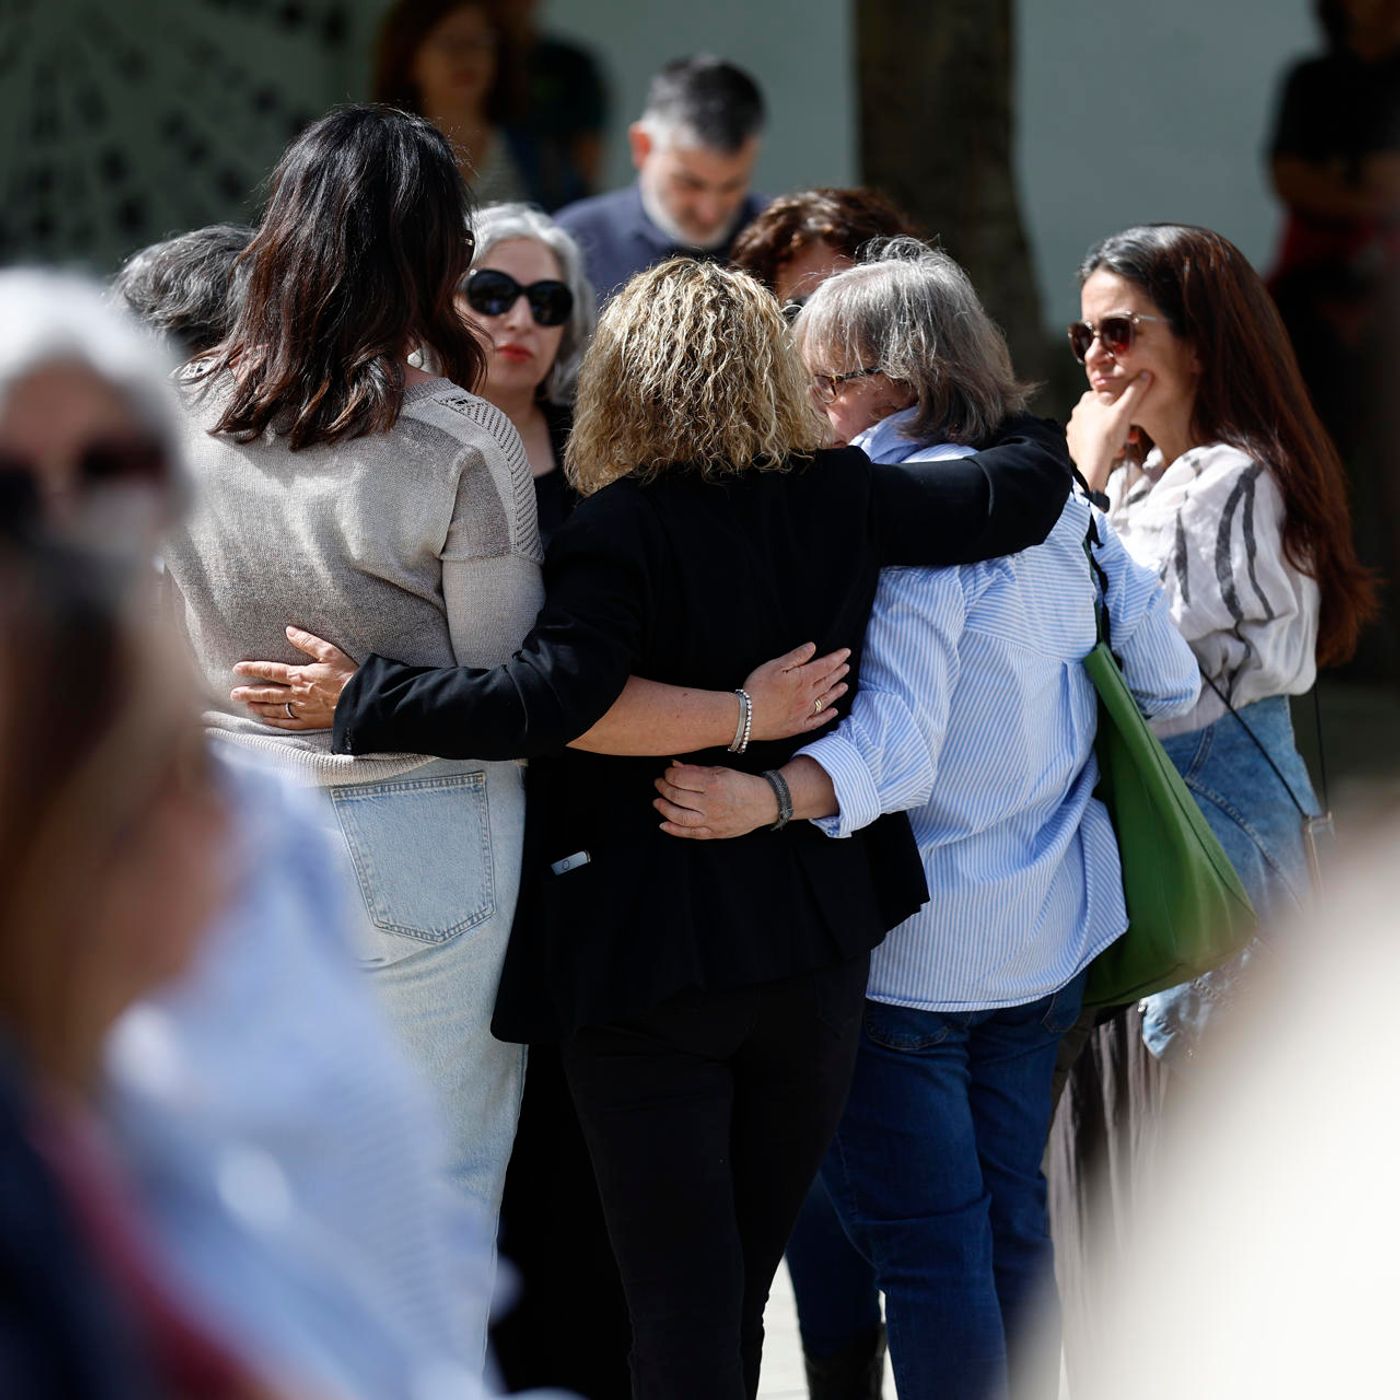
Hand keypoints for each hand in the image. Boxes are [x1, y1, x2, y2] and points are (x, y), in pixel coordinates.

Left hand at [230, 626, 356, 730]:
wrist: (360, 700)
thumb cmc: (347, 675)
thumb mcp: (329, 652)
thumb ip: (308, 641)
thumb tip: (289, 630)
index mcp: (300, 675)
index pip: (270, 671)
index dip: (252, 669)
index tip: (237, 668)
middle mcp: (297, 694)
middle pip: (268, 693)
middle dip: (249, 693)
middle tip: (234, 694)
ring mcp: (302, 709)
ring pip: (275, 709)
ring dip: (259, 707)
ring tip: (247, 706)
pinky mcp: (310, 721)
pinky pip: (288, 723)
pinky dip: (275, 722)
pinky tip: (267, 721)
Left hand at [653, 762, 777, 839]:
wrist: (765, 803)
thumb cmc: (742, 784)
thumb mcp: (721, 771)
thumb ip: (696, 769)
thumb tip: (673, 765)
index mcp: (713, 783)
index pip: (680, 778)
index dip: (669, 775)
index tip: (667, 773)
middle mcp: (711, 802)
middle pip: (677, 795)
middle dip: (663, 788)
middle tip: (659, 783)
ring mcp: (712, 819)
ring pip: (679, 816)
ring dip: (664, 808)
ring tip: (657, 801)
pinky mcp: (714, 832)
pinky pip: (690, 833)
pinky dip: (674, 830)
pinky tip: (663, 823)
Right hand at [744, 642, 848, 740]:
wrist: (747, 716)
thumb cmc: (758, 688)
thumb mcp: (775, 666)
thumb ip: (796, 657)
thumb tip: (812, 647)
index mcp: (803, 679)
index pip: (826, 666)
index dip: (837, 658)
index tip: (846, 652)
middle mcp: (808, 696)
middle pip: (828, 682)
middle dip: (838, 673)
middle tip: (846, 667)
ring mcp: (805, 712)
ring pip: (826, 700)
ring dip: (836, 692)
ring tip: (845, 686)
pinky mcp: (798, 726)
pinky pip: (818, 720)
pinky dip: (827, 715)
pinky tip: (833, 712)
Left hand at [1066, 371, 1151, 492]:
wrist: (1093, 464)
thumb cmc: (1107, 437)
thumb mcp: (1125, 411)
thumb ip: (1135, 391)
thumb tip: (1143, 374)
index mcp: (1086, 402)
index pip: (1106, 394)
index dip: (1121, 402)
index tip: (1130, 410)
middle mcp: (1077, 415)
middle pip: (1104, 413)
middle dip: (1120, 421)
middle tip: (1130, 430)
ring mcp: (1074, 431)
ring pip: (1099, 428)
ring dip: (1113, 434)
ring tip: (1123, 442)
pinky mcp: (1074, 445)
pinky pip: (1092, 441)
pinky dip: (1103, 444)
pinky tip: (1113, 450)